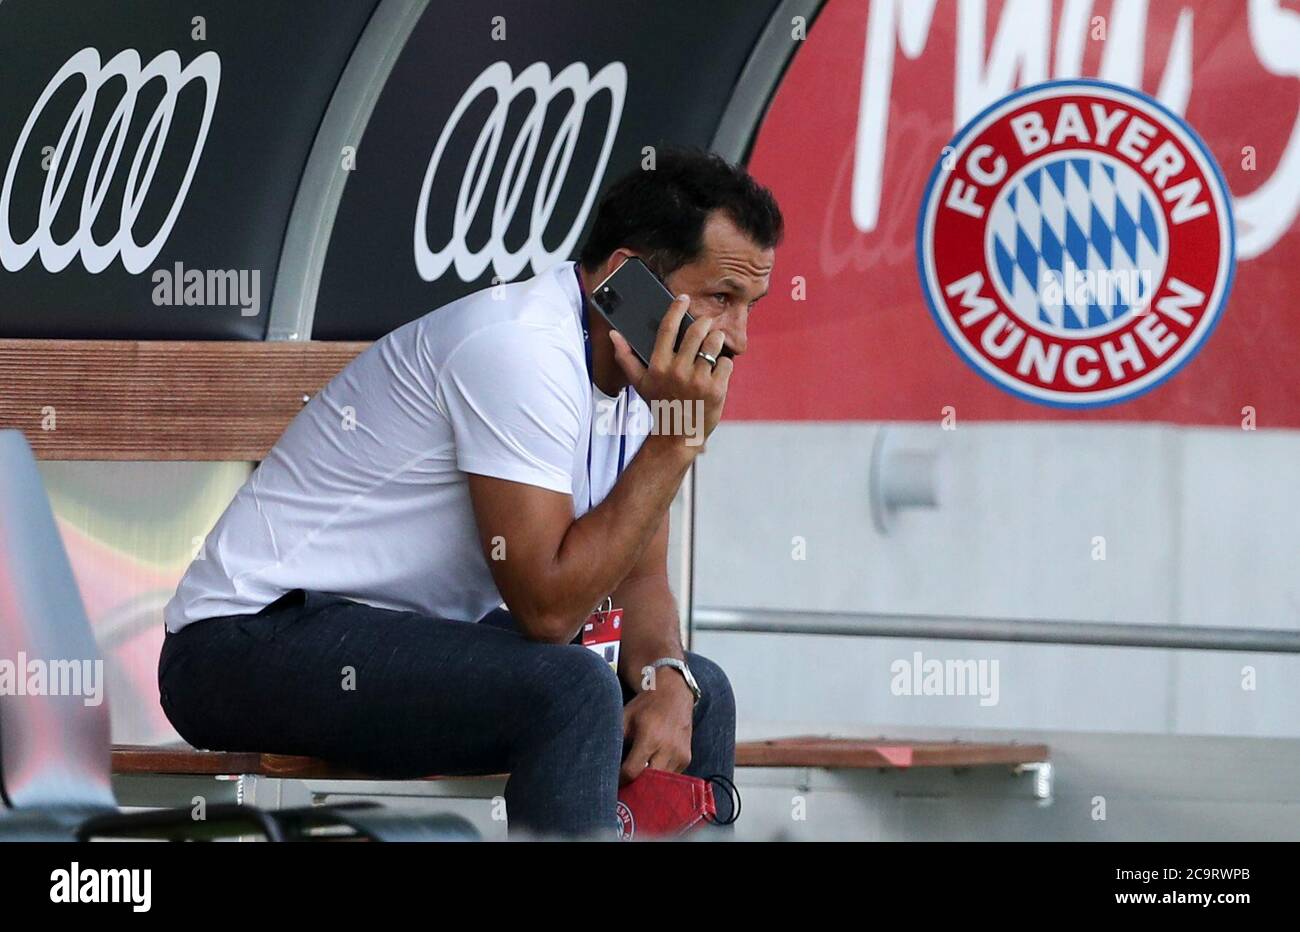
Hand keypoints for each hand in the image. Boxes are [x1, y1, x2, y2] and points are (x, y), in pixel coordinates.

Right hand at [609, 294, 732, 447]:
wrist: (678, 435)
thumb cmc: (659, 404)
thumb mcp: (639, 382)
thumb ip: (625, 357)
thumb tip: (614, 334)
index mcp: (658, 365)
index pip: (667, 328)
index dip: (676, 309)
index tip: (684, 298)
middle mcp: (677, 371)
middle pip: (696, 331)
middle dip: (704, 323)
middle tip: (706, 323)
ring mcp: (698, 380)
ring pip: (715, 344)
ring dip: (717, 339)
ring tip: (715, 342)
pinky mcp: (716, 389)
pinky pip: (727, 363)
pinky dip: (725, 364)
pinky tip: (718, 371)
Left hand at [620, 675, 694, 783]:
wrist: (673, 695)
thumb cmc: (644, 707)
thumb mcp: (625, 718)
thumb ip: (615, 740)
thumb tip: (602, 763)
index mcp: (650, 737)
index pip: (632, 771)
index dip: (620, 779)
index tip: (612, 782)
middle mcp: (668, 748)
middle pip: (648, 782)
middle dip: (635, 786)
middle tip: (624, 787)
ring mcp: (680, 755)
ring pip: (660, 783)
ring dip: (648, 784)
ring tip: (636, 780)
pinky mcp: (686, 759)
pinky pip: (670, 778)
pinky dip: (659, 778)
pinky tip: (651, 769)